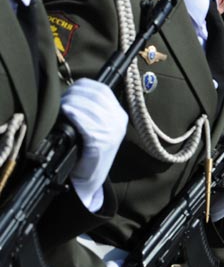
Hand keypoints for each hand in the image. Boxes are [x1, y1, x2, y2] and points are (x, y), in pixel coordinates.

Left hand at [60, 78, 128, 211]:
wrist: (88, 179)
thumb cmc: (86, 151)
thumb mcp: (95, 126)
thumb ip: (90, 109)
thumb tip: (73, 92)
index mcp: (119, 114)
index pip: (101, 89)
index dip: (82, 87)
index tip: (69, 92)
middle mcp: (119, 121)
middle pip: (96, 95)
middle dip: (75, 95)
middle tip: (62, 102)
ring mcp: (113, 132)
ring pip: (91, 108)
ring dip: (73, 104)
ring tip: (62, 109)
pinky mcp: (103, 143)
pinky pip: (88, 124)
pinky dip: (76, 116)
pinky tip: (68, 114)